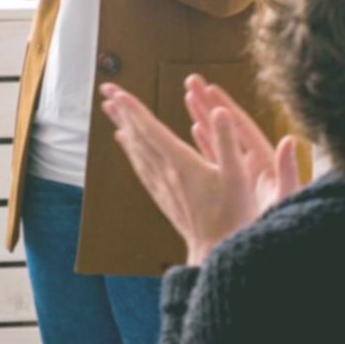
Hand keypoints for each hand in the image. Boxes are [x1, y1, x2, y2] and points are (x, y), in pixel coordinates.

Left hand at [100, 81, 295, 264]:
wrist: (216, 252)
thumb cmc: (232, 216)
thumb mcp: (238, 177)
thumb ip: (227, 141)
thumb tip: (220, 110)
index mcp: (182, 164)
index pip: (151, 130)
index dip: (133, 108)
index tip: (116, 91)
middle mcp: (166, 173)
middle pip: (138, 136)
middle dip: (122, 111)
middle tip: (106, 91)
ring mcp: (162, 185)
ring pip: (137, 150)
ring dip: (124, 126)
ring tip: (111, 110)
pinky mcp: (163, 196)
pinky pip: (141, 167)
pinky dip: (131, 150)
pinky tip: (127, 144)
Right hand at [182, 75, 299, 217]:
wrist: (276, 250)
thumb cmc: (283, 226)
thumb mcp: (285, 199)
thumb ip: (288, 171)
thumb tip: (289, 141)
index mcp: (265, 164)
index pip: (243, 128)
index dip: (227, 108)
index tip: (211, 88)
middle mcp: (254, 164)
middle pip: (229, 127)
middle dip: (210, 103)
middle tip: (192, 81)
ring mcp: (244, 173)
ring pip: (220, 139)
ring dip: (204, 117)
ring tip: (188, 97)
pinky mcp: (236, 185)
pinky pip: (217, 157)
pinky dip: (206, 141)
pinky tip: (193, 130)